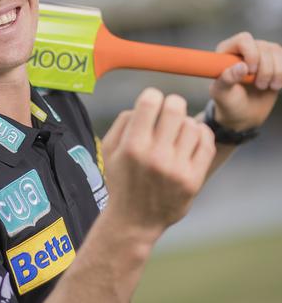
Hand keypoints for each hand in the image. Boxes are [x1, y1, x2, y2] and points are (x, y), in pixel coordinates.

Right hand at [102, 88, 215, 236]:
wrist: (135, 219)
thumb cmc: (121, 179)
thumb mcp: (109, 150)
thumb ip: (123, 121)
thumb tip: (146, 103)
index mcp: (131, 146)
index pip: (150, 102)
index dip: (152, 96)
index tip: (151, 103)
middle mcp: (155, 156)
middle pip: (175, 108)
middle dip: (172, 104)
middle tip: (168, 111)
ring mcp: (177, 168)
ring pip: (192, 124)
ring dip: (184, 123)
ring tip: (177, 131)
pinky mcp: (193, 179)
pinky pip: (206, 142)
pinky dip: (201, 134)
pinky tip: (190, 138)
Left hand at [210, 32, 281, 130]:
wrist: (244, 113)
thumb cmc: (228, 102)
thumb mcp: (222, 94)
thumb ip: (227, 79)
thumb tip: (241, 66)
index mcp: (226, 52)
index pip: (243, 39)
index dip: (251, 53)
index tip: (250, 71)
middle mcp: (244, 49)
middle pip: (264, 47)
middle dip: (265, 69)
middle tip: (258, 86)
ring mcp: (261, 53)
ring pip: (278, 52)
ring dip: (276, 73)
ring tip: (266, 86)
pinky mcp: (275, 61)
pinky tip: (276, 84)